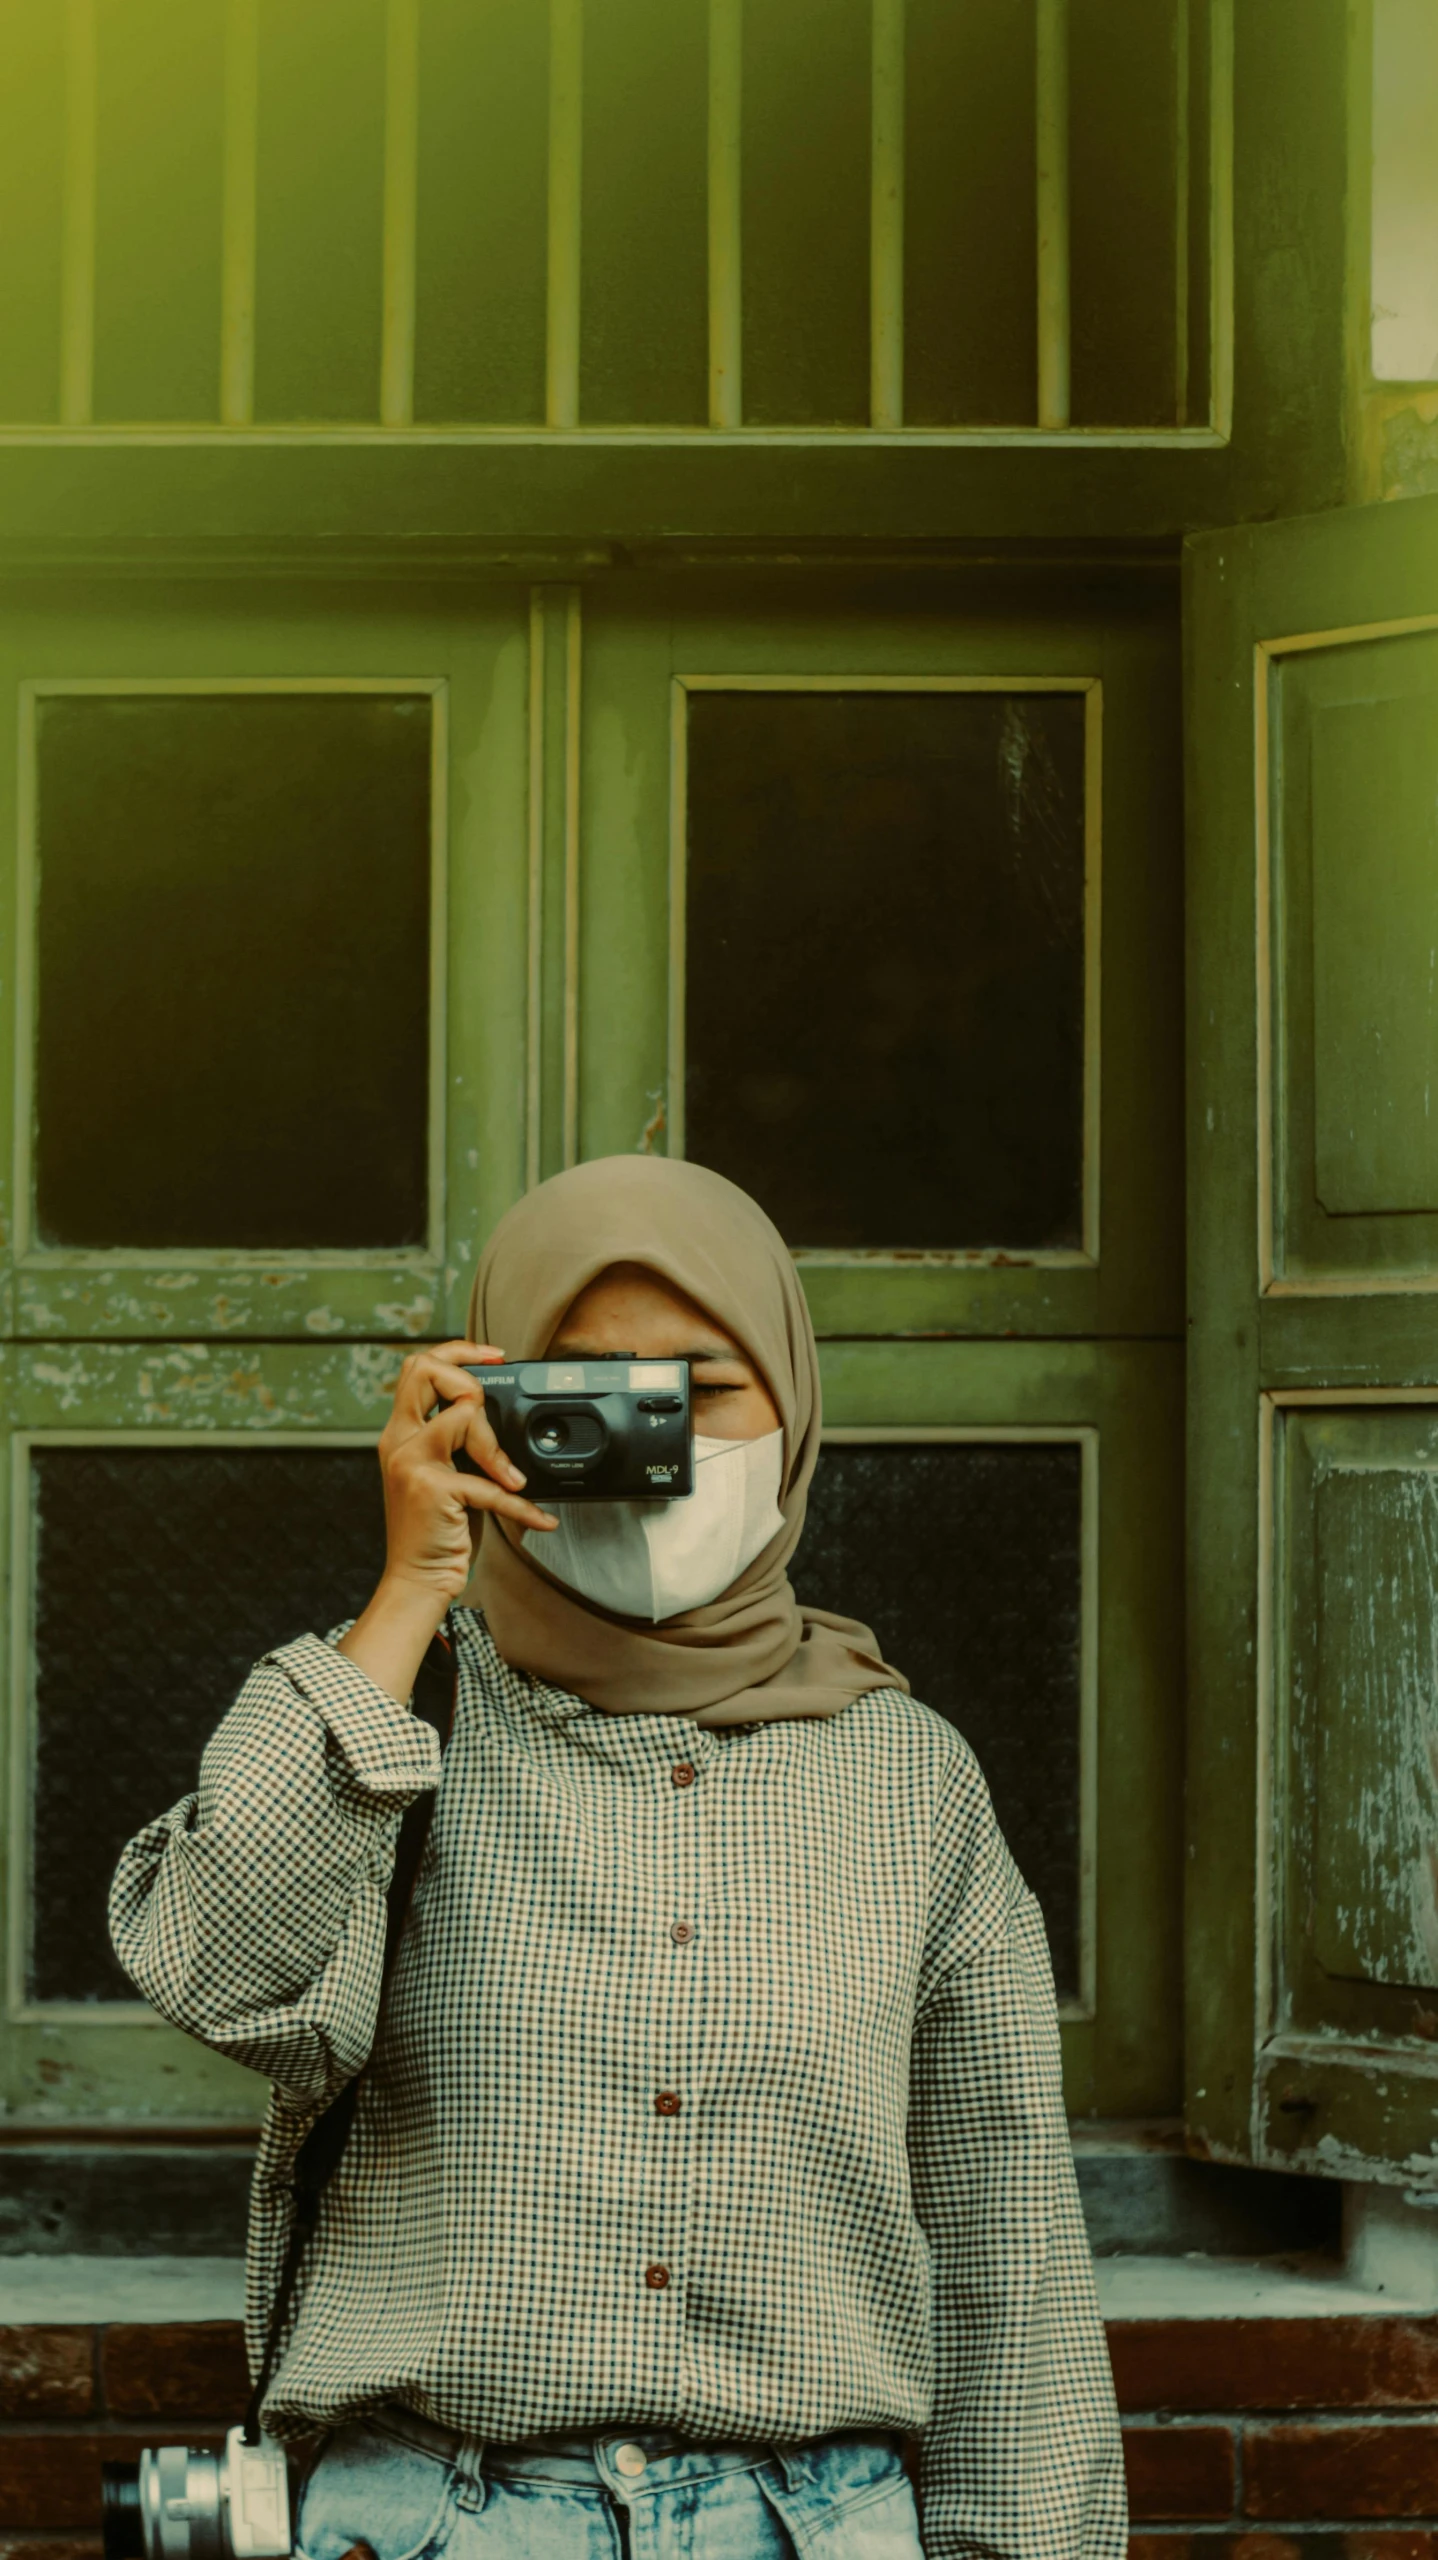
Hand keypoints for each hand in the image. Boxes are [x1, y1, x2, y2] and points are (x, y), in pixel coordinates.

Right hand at [338, 1340, 557, 1701]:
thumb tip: (499, 1420)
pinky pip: (490, 1483)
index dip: (456, 1352)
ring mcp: (413, 1463)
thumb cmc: (436, 1531)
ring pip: (463, 1414)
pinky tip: (541, 1519)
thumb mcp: (443, 1477)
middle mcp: (400, 1442)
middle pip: (424, 1370)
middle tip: (490, 1402)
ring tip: (511, 1478)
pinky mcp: (433, 1489)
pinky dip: (522, 1505)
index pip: (416, 1368)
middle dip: (467, 1374)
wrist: (417, 1582)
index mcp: (401, 1435)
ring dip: (496, 1447)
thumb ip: (458, 1445)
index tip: (493, 1357)